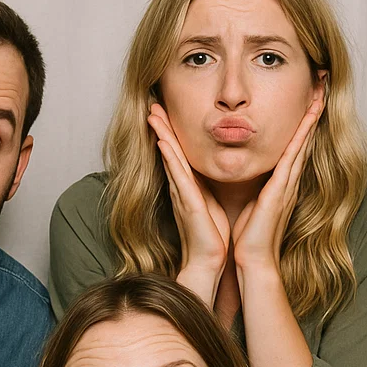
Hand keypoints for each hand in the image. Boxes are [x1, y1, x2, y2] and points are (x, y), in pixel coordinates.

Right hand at [147, 103, 229, 302]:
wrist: (210, 261)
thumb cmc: (212, 235)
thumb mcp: (212, 203)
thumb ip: (208, 187)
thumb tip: (214, 171)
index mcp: (190, 187)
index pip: (179, 154)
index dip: (171, 133)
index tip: (166, 112)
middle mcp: (182, 188)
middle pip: (169, 151)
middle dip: (161, 128)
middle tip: (152, 105)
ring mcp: (182, 195)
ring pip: (170, 159)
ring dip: (161, 136)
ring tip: (153, 115)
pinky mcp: (188, 204)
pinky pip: (178, 177)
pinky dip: (170, 159)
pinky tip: (163, 143)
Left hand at [231, 98, 320, 274]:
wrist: (254, 261)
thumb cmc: (249, 237)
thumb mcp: (251, 203)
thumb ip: (255, 186)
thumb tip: (250, 171)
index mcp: (281, 184)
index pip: (293, 146)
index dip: (301, 122)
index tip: (306, 99)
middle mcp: (288, 182)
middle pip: (303, 139)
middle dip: (312, 112)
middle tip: (321, 85)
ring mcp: (287, 186)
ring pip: (302, 144)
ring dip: (311, 118)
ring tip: (319, 93)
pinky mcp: (281, 192)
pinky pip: (292, 159)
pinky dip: (301, 138)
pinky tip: (306, 121)